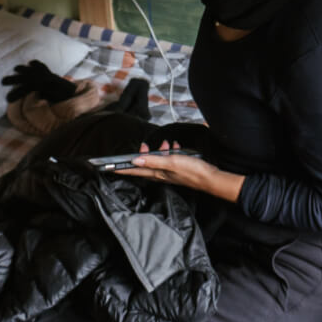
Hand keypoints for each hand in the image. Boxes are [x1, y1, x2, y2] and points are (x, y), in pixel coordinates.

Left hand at [119, 140, 244, 202]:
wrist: (210, 178)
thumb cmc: (192, 170)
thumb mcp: (172, 162)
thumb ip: (154, 160)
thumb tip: (135, 159)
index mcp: (158, 173)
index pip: (136, 169)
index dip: (123, 168)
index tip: (110, 167)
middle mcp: (162, 173)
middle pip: (145, 165)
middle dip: (141, 155)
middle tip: (143, 146)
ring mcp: (170, 172)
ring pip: (158, 161)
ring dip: (158, 152)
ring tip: (165, 144)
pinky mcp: (178, 169)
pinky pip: (169, 159)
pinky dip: (169, 152)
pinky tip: (174, 147)